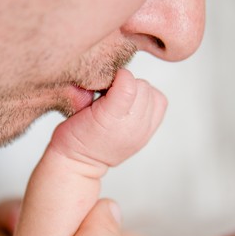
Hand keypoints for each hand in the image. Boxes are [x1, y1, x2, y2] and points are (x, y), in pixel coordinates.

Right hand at [50, 69, 167, 168]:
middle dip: (128, 84)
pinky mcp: (147, 134)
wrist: (80, 163)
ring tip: (124, 99)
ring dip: (139, 92)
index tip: (106, 83)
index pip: (128, 82)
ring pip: (153, 95)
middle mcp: (131, 127)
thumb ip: (93, 86)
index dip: (117, 75)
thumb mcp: (76, 106)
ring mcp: (142, 132)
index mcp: (110, 118)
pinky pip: (159, 105)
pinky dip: (150, 100)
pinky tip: (134, 104)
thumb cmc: (74, 135)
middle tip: (112, 93)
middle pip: (143, 87)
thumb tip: (113, 72)